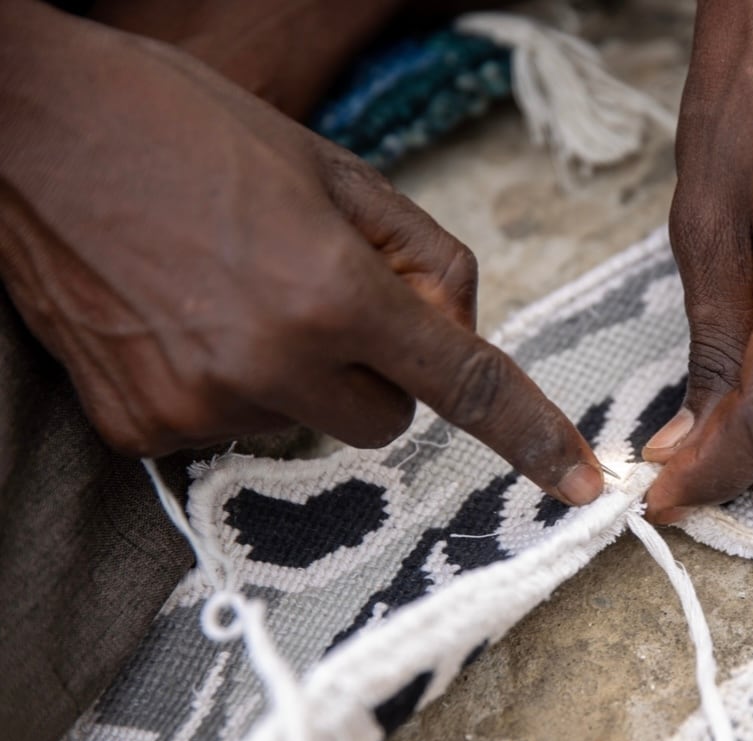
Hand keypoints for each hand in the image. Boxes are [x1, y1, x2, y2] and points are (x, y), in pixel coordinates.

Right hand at [0, 4, 603, 505]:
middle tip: (316, 297)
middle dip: (374, 372)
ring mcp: (200, 405)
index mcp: (331, 290)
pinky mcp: (141, 429)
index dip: (533, 435)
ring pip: (305, 426)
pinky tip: (182, 321)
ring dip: (295, 377)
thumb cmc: (187, 130)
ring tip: (231, 292)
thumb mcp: (331, 168)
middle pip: (384, 419)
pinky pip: (228, 430)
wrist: (28, 130)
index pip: (463, 383)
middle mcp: (271, 364)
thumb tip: (452, 323)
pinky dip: (226, 388)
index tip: (582, 484)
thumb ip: (419, 253)